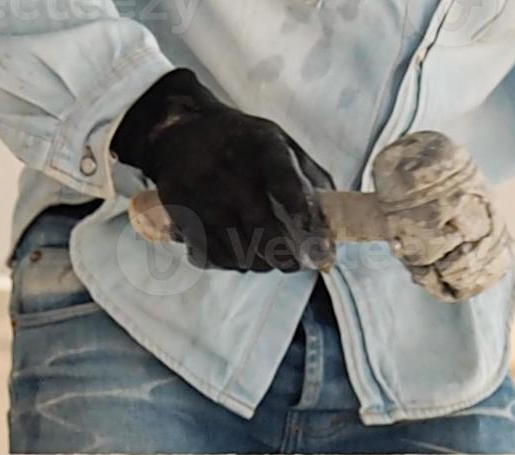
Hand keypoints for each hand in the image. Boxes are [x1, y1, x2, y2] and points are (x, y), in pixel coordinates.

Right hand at [112, 69, 332, 272]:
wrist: (180, 130)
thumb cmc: (240, 142)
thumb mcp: (278, 142)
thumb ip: (309, 178)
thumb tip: (334, 223)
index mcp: (263, 148)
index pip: (285, 180)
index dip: (301, 210)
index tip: (312, 234)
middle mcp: (232, 173)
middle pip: (262, 230)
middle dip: (284, 257)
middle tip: (293, 263)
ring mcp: (205, 196)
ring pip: (239, 251)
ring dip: (259, 263)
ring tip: (266, 258)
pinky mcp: (184, 214)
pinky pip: (212, 256)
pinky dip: (230, 263)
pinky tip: (238, 254)